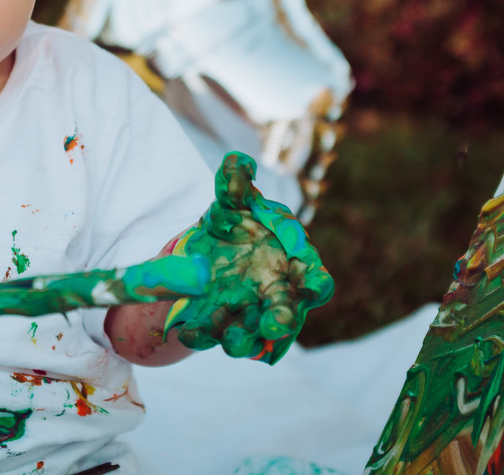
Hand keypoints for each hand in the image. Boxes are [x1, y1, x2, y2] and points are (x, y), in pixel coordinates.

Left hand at [164, 152, 333, 362]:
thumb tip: (236, 161)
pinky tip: (188, 331)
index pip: (314, 276)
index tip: (314, 285)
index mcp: (292, 262)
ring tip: (229, 341)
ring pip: (252, 333)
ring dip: (243, 338)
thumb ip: (235, 184)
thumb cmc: (239, 224)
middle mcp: (277, 293)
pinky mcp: (223, 325)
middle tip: (275, 326)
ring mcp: (250, 313)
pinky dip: (204, 335)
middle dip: (282, 320)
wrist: (210, 250)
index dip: (315, 281)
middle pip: (287, 312)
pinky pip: (216, 334)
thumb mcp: (233, 202)